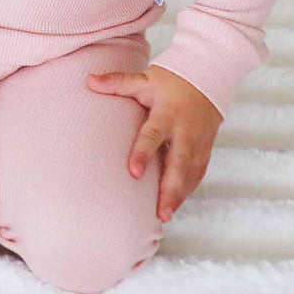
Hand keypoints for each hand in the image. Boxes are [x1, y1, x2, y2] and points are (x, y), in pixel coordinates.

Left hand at [86, 64, 221, 222]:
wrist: (204, 80)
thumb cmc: (167, 82)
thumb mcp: (143, 79)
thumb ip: (116, 82)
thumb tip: (88, 80)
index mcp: (167, 114)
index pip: (153, 135)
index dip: (143, 153)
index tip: (133, 173)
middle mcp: (185, 132)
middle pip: (179, 163)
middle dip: (170, 189)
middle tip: (160, 212)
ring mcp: (198, 143)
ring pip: (190, 174)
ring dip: (179, 195)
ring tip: (164, 215)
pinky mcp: (205, 151)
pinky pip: (197, 174)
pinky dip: (187, 191)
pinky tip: (174, 205)